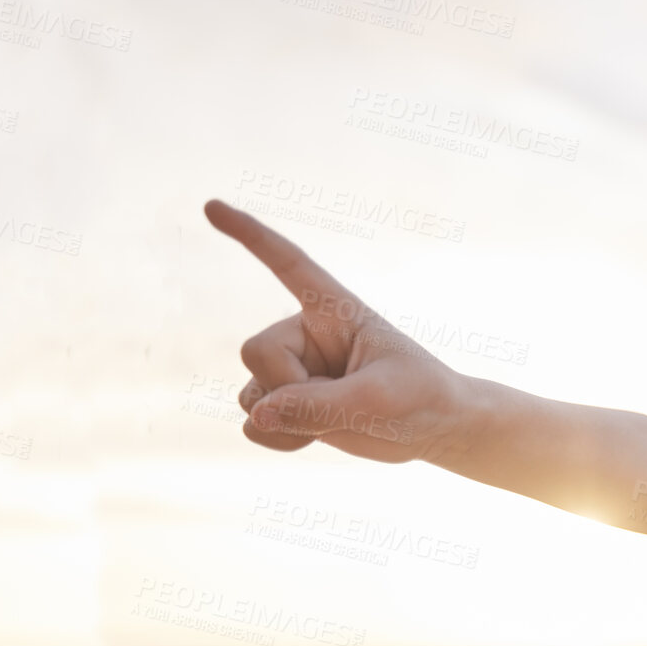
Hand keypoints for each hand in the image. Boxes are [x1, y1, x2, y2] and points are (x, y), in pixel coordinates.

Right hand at [206, 199, 472, 463]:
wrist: (435, 430)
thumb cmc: (418, 398)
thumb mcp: (377, 399)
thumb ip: (316, 407)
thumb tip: (255, 416)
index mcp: (333, 310)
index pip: (288, 264)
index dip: (249, 235)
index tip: (211, 206)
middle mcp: (305, 334)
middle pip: (255, 350)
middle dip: (287, 386)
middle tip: (340, 401)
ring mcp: (294, 371)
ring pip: (250, 393)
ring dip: (285, 419)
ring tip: (338, 419)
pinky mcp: (289, 405)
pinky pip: (254, 423)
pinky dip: (278, 438)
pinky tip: (313, 439)